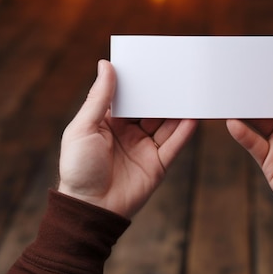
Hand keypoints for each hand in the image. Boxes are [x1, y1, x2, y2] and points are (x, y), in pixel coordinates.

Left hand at [58, 60, 197, 217]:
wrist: (90, 209)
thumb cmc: (78, 168)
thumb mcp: (83, 128)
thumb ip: (98, 98)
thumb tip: (105, 65)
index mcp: (108, 122)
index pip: (129, 97)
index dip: (140, 83)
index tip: (153, 64)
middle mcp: (129, 133)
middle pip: (151, 109)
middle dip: (163, 94)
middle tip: (179, 74)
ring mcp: (144, 149)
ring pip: (166, 124)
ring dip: (178, 110)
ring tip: (192, 92)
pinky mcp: (158, 165)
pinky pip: (174, 145)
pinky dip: (184, 131)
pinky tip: (194, 117)